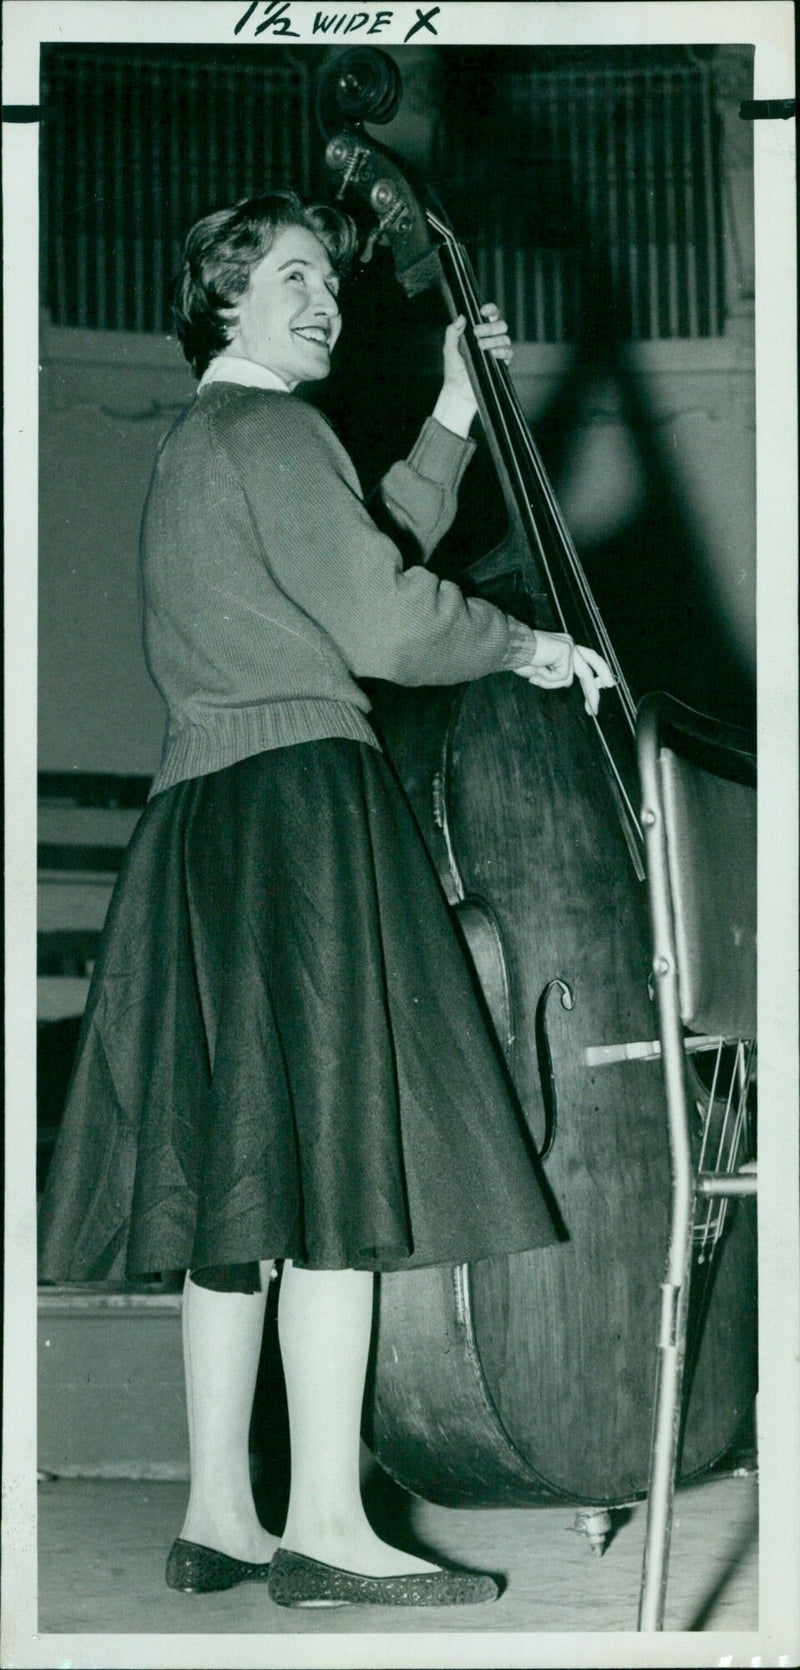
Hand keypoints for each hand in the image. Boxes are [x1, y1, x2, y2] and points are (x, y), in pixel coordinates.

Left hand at [433, 303, 512, 436]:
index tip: (482, 311)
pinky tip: (493, 354)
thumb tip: (461, 317)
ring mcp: (497, 352)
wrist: (458, 391)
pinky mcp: (501, 365)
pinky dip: (502, 352)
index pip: (491, 315)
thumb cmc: (453, 369)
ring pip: (506, 338)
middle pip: (501, 325)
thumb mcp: (449, 348)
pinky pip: (509, 353)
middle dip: (490, 326)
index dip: (490, 310)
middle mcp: (491, 340)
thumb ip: (453, 332)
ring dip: (494, 339)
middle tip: (477, 333)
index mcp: (480, 332)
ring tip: (480, 347)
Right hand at [509, 628, 614, 716]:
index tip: (605, 685)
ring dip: (549, 682)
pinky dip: (546, 678)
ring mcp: (568, 646)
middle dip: (598, 682)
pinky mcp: (565, 651)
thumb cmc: (520, 659)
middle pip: (592, 663)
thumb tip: (566, 682)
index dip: (599, 671)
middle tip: (603, 698)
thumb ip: (557, 675)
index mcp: (565, 647)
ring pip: (570, 678)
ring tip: (533, 676)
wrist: (510, 647)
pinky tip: (536, 668)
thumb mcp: (542, 671)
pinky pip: (561, 677)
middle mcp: (569, 644)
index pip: (588, 658)